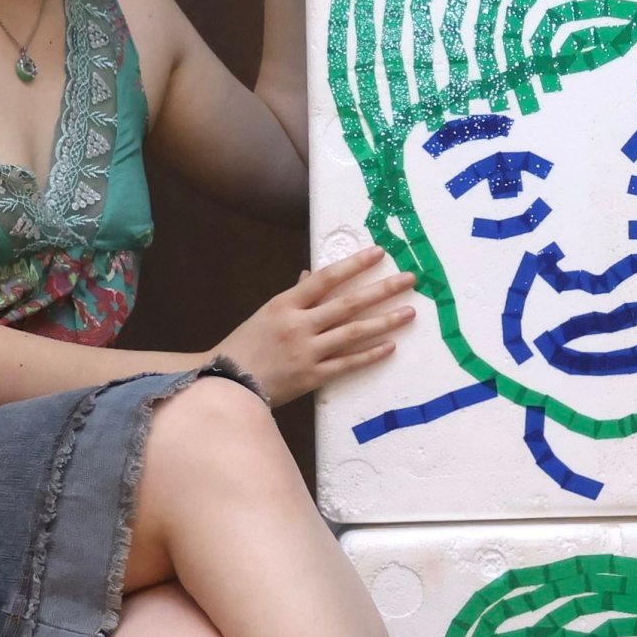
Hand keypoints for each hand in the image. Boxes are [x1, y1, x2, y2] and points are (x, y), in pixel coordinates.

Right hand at [220, 248, 413, 403]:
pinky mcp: (312, 377)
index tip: (380, 253)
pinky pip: (347, 363)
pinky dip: (369, 354)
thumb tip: (313, 277)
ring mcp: (307, 352)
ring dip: (384, 322)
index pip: (327, 278)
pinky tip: (390, 345)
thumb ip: (295, 296)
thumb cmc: (246, 346)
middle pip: (348, 303)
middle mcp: (299, 325)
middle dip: (381, 290)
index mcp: (285, 304)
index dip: (354, 264)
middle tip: (409, 280)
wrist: (227, 384)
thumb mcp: (267, 314)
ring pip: (353, 333)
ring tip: (409, 313)